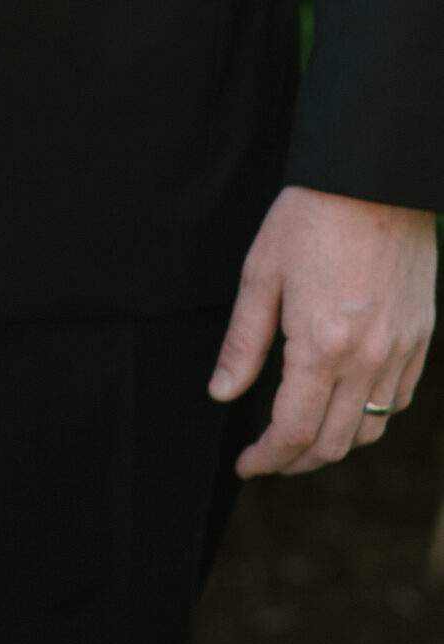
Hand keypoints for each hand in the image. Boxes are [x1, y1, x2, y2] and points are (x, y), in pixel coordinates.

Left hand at [211, 185, 436, 474]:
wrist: (373, 180)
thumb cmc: (309, 220)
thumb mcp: (259, 276)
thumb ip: (242, 344)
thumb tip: (221, 393)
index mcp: (321, 347)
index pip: (293, 431)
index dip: (267, 457)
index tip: (246, 464)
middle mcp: (368, 358)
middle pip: (333, 442)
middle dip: (295, 462)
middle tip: (267, 459)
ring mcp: (401, 349)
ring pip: (371, 428)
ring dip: (334, 444)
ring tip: (302, 439)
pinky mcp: (421, 336)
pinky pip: (399, 398)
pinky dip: (371, 416)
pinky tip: (344, 406)